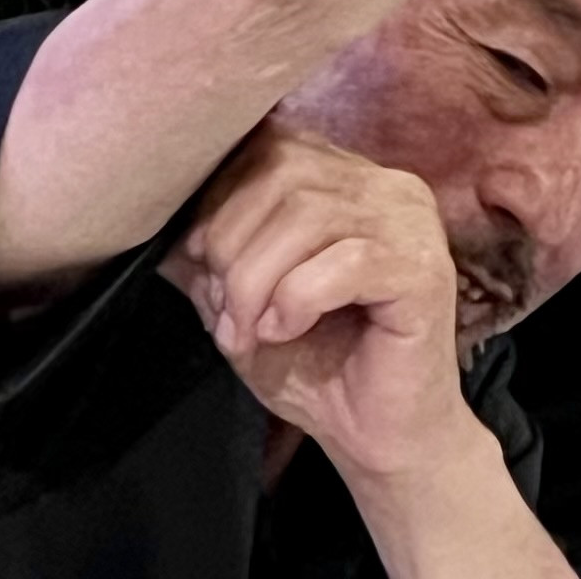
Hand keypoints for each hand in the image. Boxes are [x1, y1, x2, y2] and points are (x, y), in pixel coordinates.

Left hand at [163, 127, 477, 490]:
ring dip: (255, 283)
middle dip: (230, 246)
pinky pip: (345, 264)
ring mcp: (412, 223)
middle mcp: (386, 186)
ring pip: (308, 216)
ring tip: (250, 331)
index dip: (219, 198)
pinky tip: (286, 331)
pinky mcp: (425, 271)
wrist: (377, 436)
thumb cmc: (316, 365)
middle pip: (283, 173)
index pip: (271, 143)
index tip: (198, 264)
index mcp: (348, 178)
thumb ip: (209, 258)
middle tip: (225, 313)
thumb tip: (155, 219)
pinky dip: (296, 300)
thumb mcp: (242, 304)